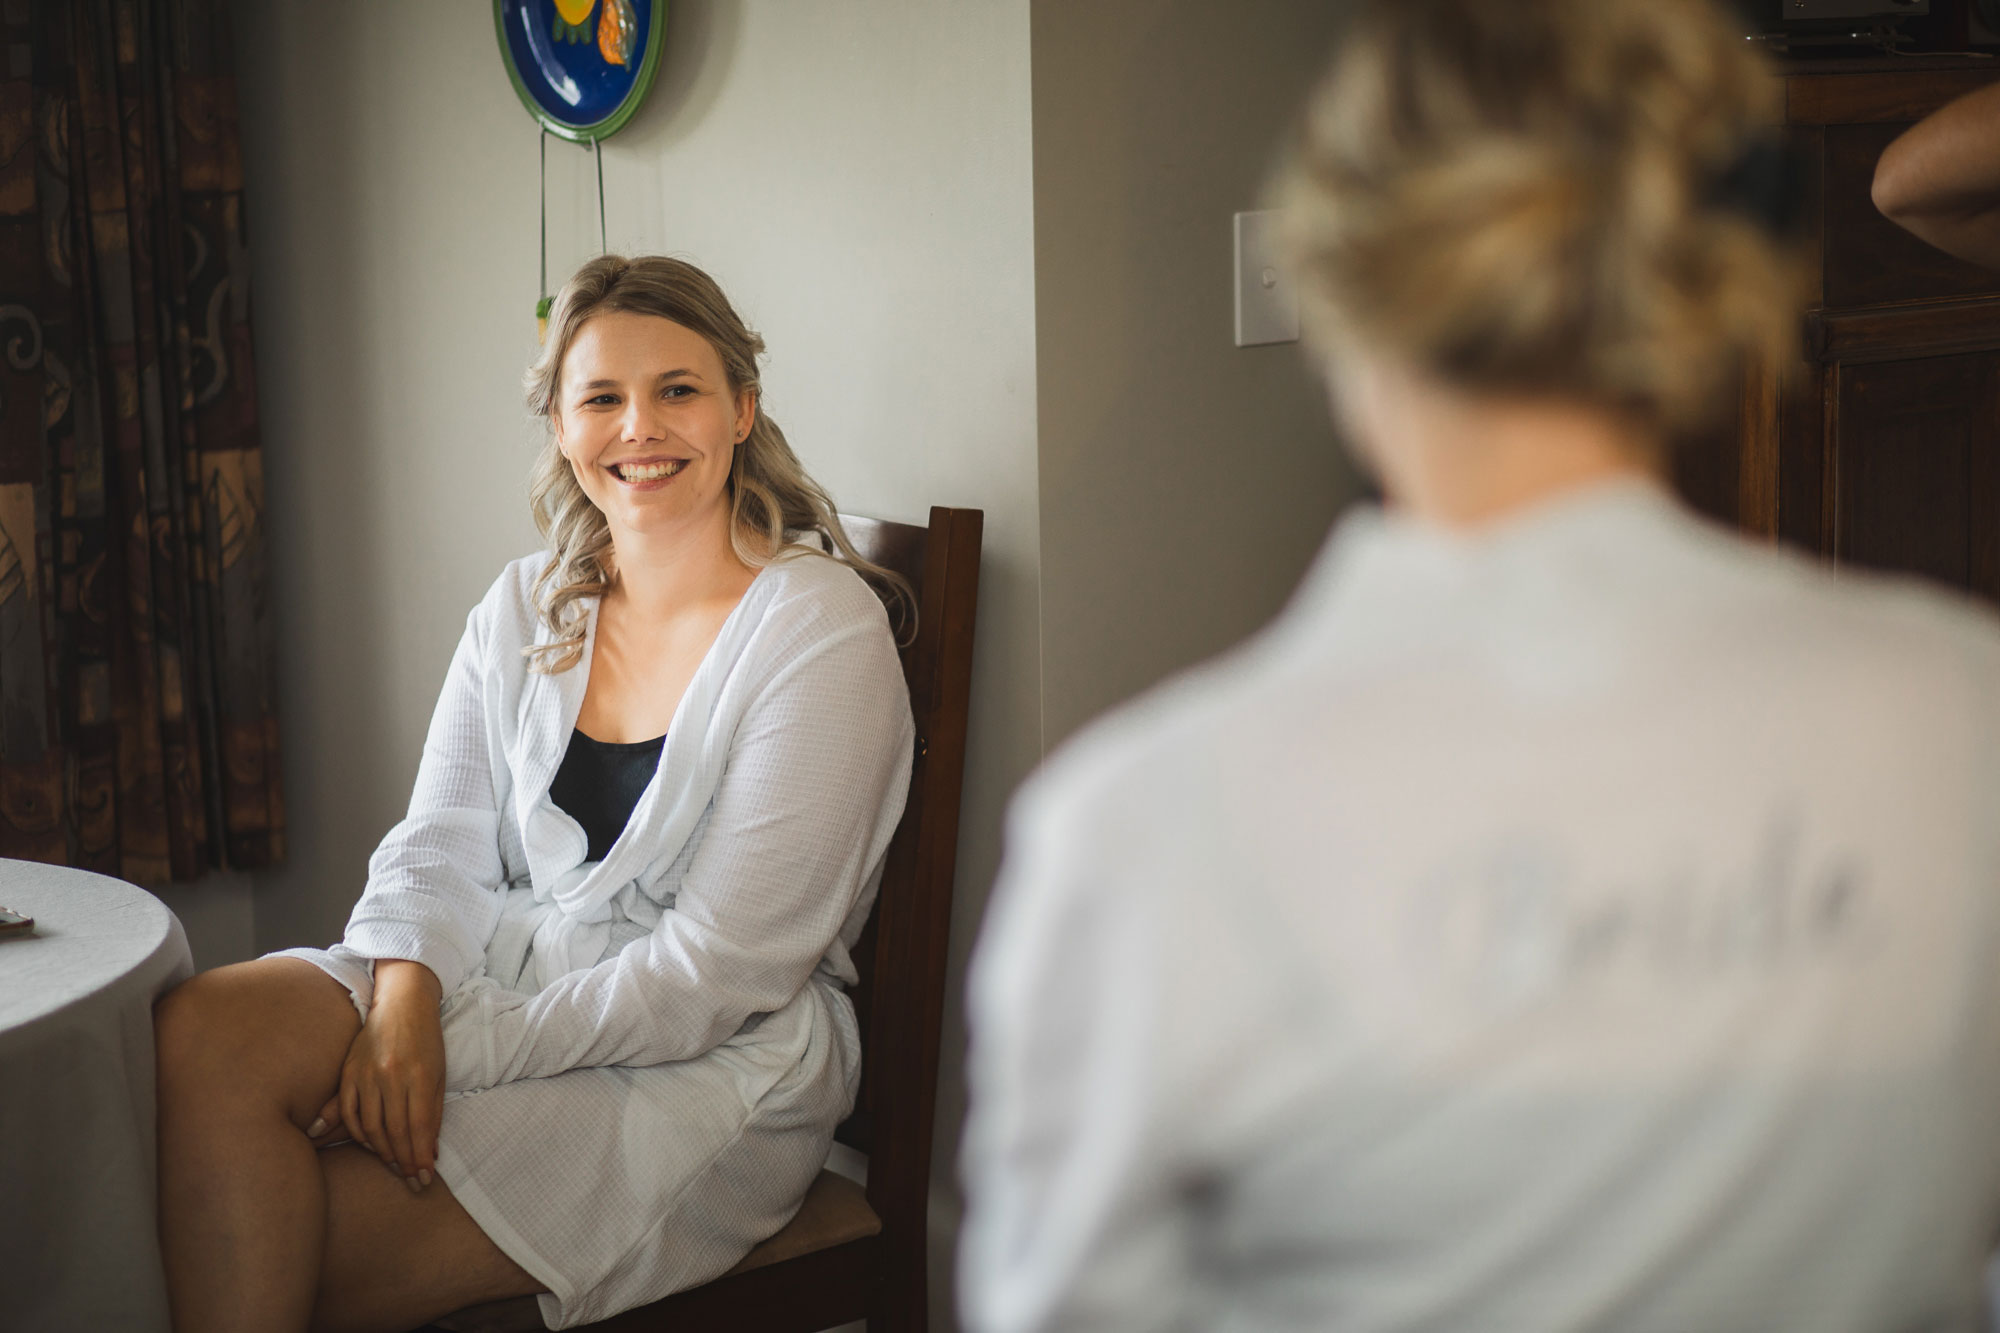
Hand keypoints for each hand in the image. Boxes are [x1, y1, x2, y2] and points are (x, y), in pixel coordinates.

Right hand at [307, 960, 444, 1192]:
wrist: (403, 1003)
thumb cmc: (427, 1040)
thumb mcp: (438, 1074)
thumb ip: (432, 1112)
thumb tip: (428, 1152)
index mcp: (418, 1075)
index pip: (418, 1128)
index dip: (419, 1157)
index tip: (424, 1179)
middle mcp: (389, 1076)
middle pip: (393, 1132)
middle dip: (403, 1162)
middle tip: (411, 1181)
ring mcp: (365, 1074)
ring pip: (369, 1126)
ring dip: (382, 1152)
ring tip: (394, 1165)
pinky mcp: (348, 1072)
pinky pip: (347, 1111)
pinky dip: (357, 1133)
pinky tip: (369, 1145)